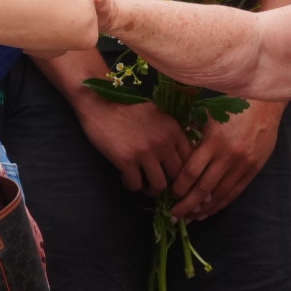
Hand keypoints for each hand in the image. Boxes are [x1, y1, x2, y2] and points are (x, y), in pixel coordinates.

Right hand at [72, 92, 191, 193]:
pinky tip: (126, 177)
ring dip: (151, 189)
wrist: (100, 102)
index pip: (190, 161)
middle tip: (158, 183)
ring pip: (159, 186)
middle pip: (177, 177)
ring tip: (143, 183)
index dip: (183, 173)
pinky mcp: (126, 160)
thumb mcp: (157, 115)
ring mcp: (145, 152)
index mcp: (174, 130)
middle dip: (169, 184)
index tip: (174, 176)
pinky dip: (132, 185)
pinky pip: (135, 185)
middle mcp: (164, 142)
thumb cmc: (127, 107)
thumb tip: (179, 156)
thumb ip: (170, 133)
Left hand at [169, 98, 282, 219]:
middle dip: (186, 205)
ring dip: (203, 209)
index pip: (191, 172)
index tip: (170, 195)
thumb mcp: (209, 116)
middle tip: (174, 216)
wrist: (265, 104)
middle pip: (203, 188)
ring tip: (190, 218)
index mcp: (213, 141)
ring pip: (219, 195)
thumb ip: (193, 135)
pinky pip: (234, 192)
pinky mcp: (253, 170)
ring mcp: (243, 165)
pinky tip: (209, 211)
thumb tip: (176, 152)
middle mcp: (228, 156)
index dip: (179, 187)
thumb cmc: (232, 107)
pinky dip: (221, 204)